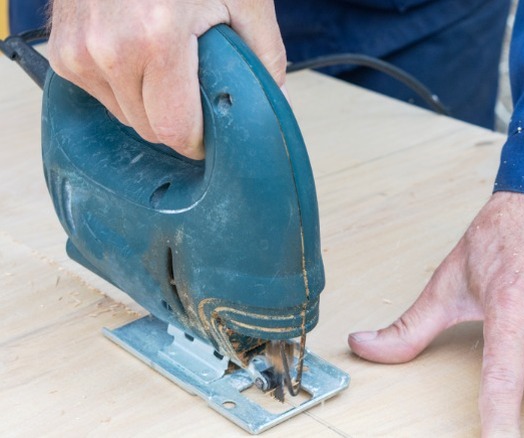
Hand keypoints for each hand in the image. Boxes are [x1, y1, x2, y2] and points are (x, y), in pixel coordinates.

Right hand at [48, 0, 285, 158]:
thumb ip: (264, 55)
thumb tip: (276, 99)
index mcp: (157, 38)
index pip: (173, 129)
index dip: (199, 139)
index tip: (212, 132)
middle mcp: (109, 48)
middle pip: (148, 127)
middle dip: (178, 120)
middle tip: (198, 90)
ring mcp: (78, 48)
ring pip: (122, 113)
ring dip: (149, 104)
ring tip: (170, 64)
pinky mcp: (63, 47)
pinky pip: (99, 92)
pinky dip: (123, 84)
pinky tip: (142, 55)